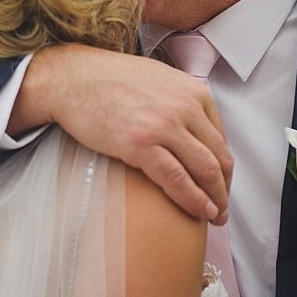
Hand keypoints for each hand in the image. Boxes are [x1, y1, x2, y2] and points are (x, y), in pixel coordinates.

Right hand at [9, 43, 231, 223]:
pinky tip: (199, 212)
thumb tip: (193, 127)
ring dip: (215, 199)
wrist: (73, 79)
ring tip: (214, 217)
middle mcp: (185, 106)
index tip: (220, 185)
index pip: (221, 138)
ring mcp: (164, 125)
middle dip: (224, 188)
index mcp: (193, 91)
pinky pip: (177, 179)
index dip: (224, 168)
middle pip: (219, 157)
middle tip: (222, 209)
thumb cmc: (109, 80)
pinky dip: (193, 200)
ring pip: (205, 170)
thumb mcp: (159, 80)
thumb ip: (181, 101)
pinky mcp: (141, 144)